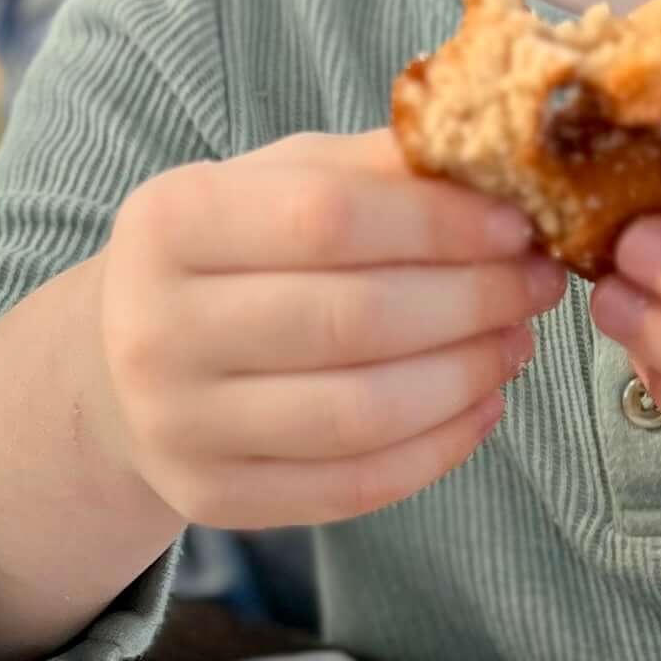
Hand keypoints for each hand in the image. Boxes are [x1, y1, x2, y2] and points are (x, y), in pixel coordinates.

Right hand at [98, 130, 563, 530]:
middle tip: (537, 285)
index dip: (438, 223)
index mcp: (170, 221)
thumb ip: (377, 166)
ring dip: (465, 377)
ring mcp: (177, 425)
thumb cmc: (233, 251)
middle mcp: (155, 327)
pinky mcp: (211, 498)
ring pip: (358, 414)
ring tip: (516, 342)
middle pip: (351, 319)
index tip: (517, 224)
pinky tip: (480, 405)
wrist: (124, 359)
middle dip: (471, 301)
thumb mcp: (280, 180)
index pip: (326, 217)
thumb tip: (500, 162)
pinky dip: (437, 448)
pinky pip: (351, 487)